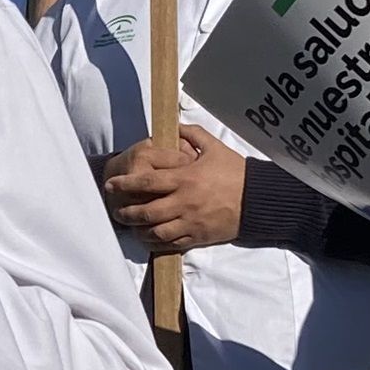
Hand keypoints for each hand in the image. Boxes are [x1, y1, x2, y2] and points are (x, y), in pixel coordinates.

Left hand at [101, 127, 246, 251]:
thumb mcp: (215, 148)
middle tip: (117, 211)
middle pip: (147, 211)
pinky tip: (149, 238)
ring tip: (131, 227)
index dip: (126, 184)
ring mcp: (190, 222)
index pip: (148, 181)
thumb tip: (176, 127)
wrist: (257, 199)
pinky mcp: (198, 236)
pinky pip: (172, 243)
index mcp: (185, 178)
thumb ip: (193, 135)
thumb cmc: (235, 172)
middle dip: (127, 212)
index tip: (112, 184)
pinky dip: (156, 242)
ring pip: (156, 231)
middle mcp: (184, 202)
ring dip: (139, 230)